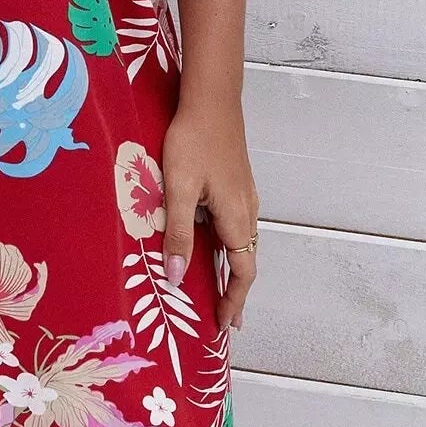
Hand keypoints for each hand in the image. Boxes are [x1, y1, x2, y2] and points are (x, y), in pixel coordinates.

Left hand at [160, 96, 258, 333]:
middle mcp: (248, 210)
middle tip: (222, 317)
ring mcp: (245, 195)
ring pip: (243, 242)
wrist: (212, 99)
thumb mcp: (179, 189)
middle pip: (246, 261)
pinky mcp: (237, 182)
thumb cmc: (193, 141)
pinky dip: (229, 245)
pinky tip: (211, 242)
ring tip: (218, 287)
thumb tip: (177, 278)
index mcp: (236, 217)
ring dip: (233, 268)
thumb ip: (178, 233)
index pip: (243, 272)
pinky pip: (237, 225)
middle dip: (235, 291)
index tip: (223, 327)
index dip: (233, 302)